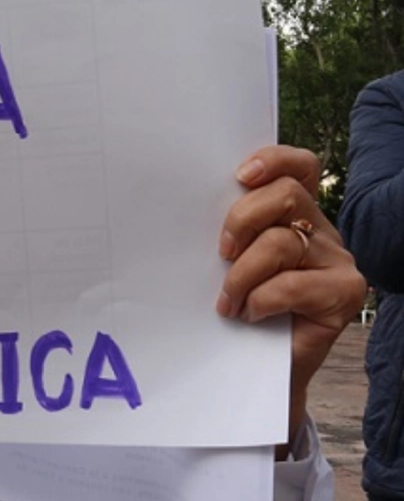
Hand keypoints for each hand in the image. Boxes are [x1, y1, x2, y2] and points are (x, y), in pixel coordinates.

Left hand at [218, 146, 365, 455]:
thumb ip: (229, 232)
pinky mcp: (344, 293)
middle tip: (220, 252)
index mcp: (294, 213)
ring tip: (227, 301)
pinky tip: (250, 314)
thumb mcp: (229, 261)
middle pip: (285, 196)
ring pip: (281, 243)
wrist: (257, 367)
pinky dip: (261, 300)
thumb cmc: (237, 307)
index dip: (273, 160)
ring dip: (242, 274)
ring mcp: (337, 260)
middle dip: (241, 219)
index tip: (239, 176)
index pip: (298, 167)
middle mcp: (321, 230)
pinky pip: (292, 284)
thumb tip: (184, 206)